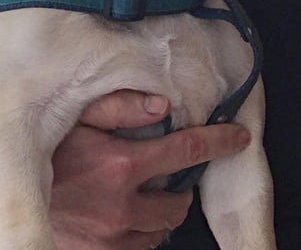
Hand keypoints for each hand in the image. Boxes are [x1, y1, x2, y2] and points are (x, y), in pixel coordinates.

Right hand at [50, 90, 250, 249]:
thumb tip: (163, 104)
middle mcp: (121, 208)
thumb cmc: (47, 152)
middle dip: (182, 188)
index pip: (189, 151)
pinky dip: (140, 234)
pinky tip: (127, 216)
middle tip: (169, 174)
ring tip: (146, 194)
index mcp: (122, 167)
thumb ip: (121, 106)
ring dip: (161, 214)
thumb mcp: (79, 116)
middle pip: (179, 203)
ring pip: (160, 231)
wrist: (10, 193)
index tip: (239, 137)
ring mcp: (110, 239)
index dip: (220, 142)